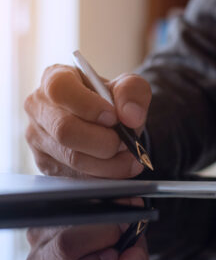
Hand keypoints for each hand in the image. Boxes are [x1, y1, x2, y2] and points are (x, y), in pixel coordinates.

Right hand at [25, 65, 151, 177]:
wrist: (110, 125)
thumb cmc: (113, 101)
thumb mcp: (129, 87)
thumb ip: (133, 92)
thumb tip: (130, 116)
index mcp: (55, 78)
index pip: (60, 89)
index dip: (89, 106)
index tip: (113, 118)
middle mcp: (39, 108)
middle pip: (65, 130)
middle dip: (104, 142)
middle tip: (125, 143)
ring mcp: (39, 139)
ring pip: (72, 159)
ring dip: (108, 164)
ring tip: (130, 160)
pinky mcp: (46, 165)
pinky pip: (75, 178)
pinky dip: (104, 180)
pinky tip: (120, 175)